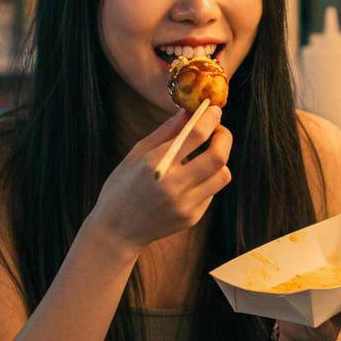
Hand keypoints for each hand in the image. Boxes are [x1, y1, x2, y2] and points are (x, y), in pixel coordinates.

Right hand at [87, 106, 231, 252]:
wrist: (116, 231)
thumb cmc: (123, 186)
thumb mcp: (137, 153)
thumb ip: (166, 131)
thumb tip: (189, 110)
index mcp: (155, 164)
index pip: (196, 135)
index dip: (210, 118)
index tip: (214, 110)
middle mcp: (172, 186)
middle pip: (217, 156)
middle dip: (224, 137)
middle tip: (219, 130)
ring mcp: (184, 205)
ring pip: (222, 175)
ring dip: (219, 160)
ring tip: (204, 155)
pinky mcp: (191, 218)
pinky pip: (212, 192)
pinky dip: (206, 179)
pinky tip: (190, 179)